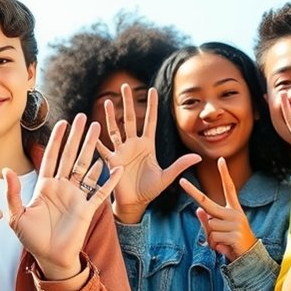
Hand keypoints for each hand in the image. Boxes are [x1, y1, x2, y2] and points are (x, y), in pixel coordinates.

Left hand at [5, 114, 122, 281]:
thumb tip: (6, 170)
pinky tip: (116, 167)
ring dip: (92, 148)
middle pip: (71, 155)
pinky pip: (101, 192)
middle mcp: (63, 187)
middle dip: (77, 136)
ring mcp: (77, 197)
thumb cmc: (32, 238)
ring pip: (86, 166)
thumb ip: (12, 193)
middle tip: (83, 116)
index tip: (62, 122)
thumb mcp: (16, 216)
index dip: (56, 140)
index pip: (52, 157)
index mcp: (45, 186)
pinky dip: (109, 180)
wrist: (50, 259)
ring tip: (97, 129)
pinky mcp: (88, 209)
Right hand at [96, 85, 200, 223]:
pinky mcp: (111, 160)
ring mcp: (121, 151)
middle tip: (125, 86)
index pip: (150, 121)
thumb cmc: (150, 190)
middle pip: (130, 119)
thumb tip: (198, 157)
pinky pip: (103, 148)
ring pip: (115, 129)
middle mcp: (133, 144)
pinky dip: (97, 139)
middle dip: (128, 103)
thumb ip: (180, 165)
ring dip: (110, 115)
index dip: (151, 106)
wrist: (135, 203)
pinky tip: (92, 128)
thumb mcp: (167, 176)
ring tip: (107, 101)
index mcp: (147, 145)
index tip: (153, 90)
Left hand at [179, 157, 255, 261]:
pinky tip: (226, 247)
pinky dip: (215, 245)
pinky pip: (213, 237)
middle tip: (181, 181)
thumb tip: (198, 211)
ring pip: (208, 226)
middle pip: (207, 202)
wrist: (249, 258)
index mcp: (233, 209)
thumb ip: (208, 222)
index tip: (221, 160)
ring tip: (223, 242)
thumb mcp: (219, 232)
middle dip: (192, 192)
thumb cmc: (232, 244)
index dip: (225, 174)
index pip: (229, 188)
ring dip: (211, 238)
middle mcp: (235, 213)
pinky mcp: (234, 234)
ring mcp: (235, 223)